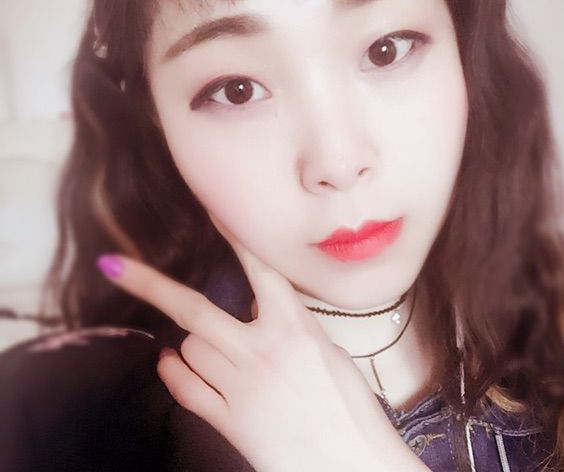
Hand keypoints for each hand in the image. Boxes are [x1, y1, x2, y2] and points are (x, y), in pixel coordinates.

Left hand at [98, 231, 429, 471]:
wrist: (356, 464)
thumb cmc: (350, 407)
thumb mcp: (328, 351)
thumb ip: (290, 325)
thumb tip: (258, 308)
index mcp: (295, 328)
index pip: (259, 269)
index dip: (234, 236)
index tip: (211, 210)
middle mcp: (263, 351)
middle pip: (194, 309)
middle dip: (150, 284)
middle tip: (114, 266)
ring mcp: (242, 388)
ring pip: (190, 347)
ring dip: (192, 342)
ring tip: (207, 347)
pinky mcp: (231, 422)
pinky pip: (186, 390)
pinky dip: (175, 373)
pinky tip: (171, 363)